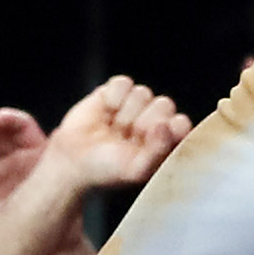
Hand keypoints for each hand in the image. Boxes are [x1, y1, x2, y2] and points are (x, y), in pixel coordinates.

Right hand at [46, 74, 188, 189]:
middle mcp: (154, 120)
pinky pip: (123, 83)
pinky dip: (113, 97)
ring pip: (143, 93)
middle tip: (126, 139)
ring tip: (114, 129)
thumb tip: (168, 125)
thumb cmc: (107, 171)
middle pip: (164, 104)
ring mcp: (134, 104)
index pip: (181, 123)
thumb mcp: (136, 170)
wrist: (72, 162)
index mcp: (166, 140)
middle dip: (143, 122)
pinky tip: (106, 112)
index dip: (168, 128)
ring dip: (125, 113)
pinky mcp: (114, 92)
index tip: (150, 141)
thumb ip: (159, 151)